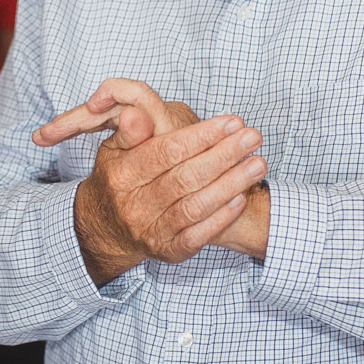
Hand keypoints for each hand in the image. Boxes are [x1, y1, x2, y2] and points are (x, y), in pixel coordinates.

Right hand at [36, 78, 266, 282]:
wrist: (105, 228)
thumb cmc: (119, 181)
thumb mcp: (115, 151)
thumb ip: (131, 131)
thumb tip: (136, 113)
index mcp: (122, 175)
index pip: (166, 152)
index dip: (202, 135)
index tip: (232, 121)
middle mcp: (134, 205)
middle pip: (185, 178)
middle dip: (224, 155)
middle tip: (253, 137)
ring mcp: (150, 231)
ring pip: (195, 206)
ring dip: (231, 184)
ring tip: (257, 164)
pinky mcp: (168, 251)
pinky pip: (197, 236)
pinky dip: (221, 217)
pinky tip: (241, 198)